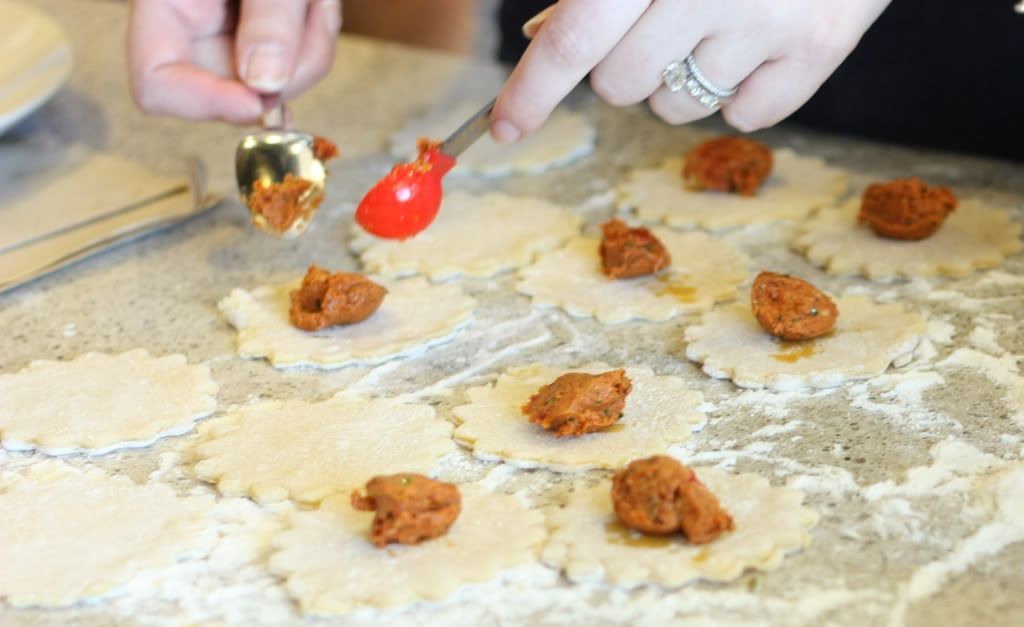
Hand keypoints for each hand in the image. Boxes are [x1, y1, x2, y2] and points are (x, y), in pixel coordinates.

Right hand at [128, 0, 340, 123]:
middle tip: (309, 14)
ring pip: (276, 83)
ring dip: (310, 47)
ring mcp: (233, 33)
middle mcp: (194, 26)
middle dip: (284, 68)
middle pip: (232, 92)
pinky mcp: (266, 35)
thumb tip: (264, 83)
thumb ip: (268, 15)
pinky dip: (317, 36)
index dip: (204, 103)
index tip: (257, 100)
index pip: (156, 84)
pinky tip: (314, 3)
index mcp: (165, 3)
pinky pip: (297, 63)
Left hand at [492, 0, 890, 140]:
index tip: (503, 128)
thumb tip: (541, 43)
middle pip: (620, 87)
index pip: (573, 38)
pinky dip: (741, 90)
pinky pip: (743, 117)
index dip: (531, 90)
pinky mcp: (820, 49)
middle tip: (658, 21)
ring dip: (678, 79)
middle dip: (621, 67)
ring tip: (718, 20)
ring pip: (676, 108)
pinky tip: (762, 38)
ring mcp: (770, 22)